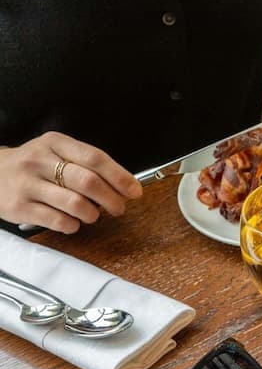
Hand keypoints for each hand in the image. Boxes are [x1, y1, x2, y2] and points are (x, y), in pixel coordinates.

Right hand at [0, 132, 142, 233]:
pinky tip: (72, 222)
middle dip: (111, 198)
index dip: (119, 176)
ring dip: (92, 214)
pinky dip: (73, 225)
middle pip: (87, 181)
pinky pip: (57, 220)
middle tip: (118, 208)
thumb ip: (86, 164)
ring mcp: (27, 184)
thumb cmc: (34, 166)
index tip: (134, 191)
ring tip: (93, 215)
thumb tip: (124, 185)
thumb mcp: (55, 152)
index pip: (94, 158)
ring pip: (74, 203)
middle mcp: (39, 161)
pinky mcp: (19, 207)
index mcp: (54, 143)